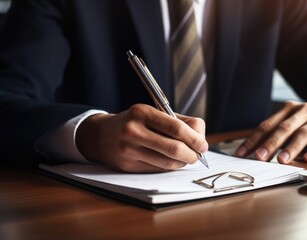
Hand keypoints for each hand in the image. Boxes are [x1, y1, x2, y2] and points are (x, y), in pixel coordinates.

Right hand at [75, 104, 207, 172]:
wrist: (102, 135)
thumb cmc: (136, 123)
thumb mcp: (154, 113)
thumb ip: (179, 122)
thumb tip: (201, 140)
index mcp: (142, 112)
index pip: (176, 128)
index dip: (195, 139)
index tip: (203, 145)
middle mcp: (133, 130)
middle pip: (174, 148)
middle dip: (192, 155)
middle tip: (197, 156)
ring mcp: (129, 149)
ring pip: (167, 163)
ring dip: (182, 163)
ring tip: (185, 158)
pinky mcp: (127, 165)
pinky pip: (157, 170)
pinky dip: (169, 167)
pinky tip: (170, 162)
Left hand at [235, 101, 306, 163]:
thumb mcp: (290, 123)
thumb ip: (274, 134)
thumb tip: (251, 152)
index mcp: (288, 109)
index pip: (267, 125)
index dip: (253, 139)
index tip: (242, 154)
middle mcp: (303, 111)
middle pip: (284, 128)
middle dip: (271, 143)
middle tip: (259, 157)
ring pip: (304, 133)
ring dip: (292, 147)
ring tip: (281, 160)